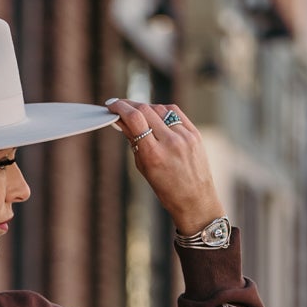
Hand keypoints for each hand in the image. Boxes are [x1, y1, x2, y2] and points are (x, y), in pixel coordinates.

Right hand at [105, 99, 223, 237]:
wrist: (196, 201)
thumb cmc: (167, 190)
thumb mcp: (144, 168)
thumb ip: (134, 142)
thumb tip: (121, 121)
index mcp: (154, 154)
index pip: (134, 119)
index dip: (120, 108)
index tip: (111, 105)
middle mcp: (170, 142)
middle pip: (145, 110)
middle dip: (129, 105)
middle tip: (120, 106)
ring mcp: (184, 136)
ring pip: (160, 108)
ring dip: (145, 108)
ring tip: (138, 114)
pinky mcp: (194, 133)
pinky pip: (174, 113)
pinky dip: (162, 111)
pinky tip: (155, 115)